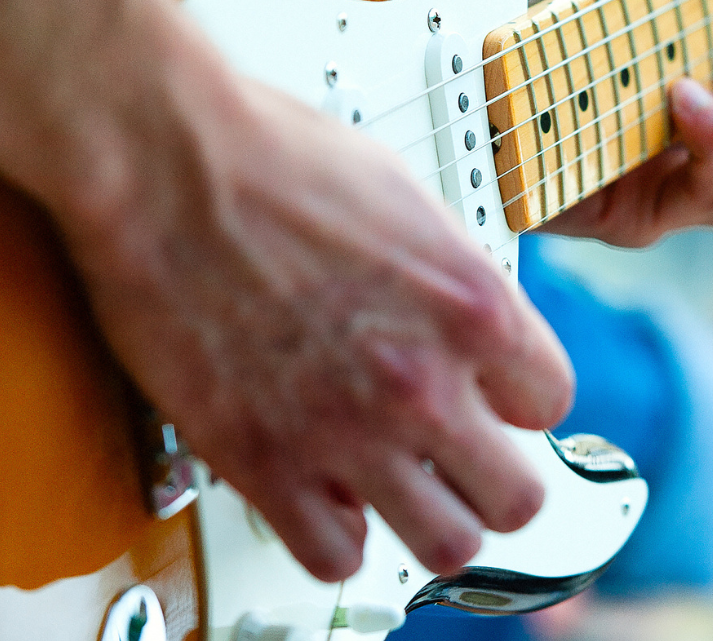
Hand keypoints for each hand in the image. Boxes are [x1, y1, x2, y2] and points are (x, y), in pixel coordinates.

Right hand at [64, 46, 572, 582]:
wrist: (164, 162)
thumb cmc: (270, 155)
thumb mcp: (406, 196)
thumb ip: (450, 278)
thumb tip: (464, 317)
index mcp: (471, 304)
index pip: (548, 402)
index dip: (515, 402)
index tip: (488, 399)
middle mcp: (423, 380)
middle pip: (516, 499)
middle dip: (490, 482)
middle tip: (456, 462)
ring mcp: (347, 431)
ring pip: (443, 546)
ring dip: (425, 521)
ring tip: (396, 489)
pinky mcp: (266, 462)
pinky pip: (336, 556)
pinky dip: (335, 536)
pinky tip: (322, 496)